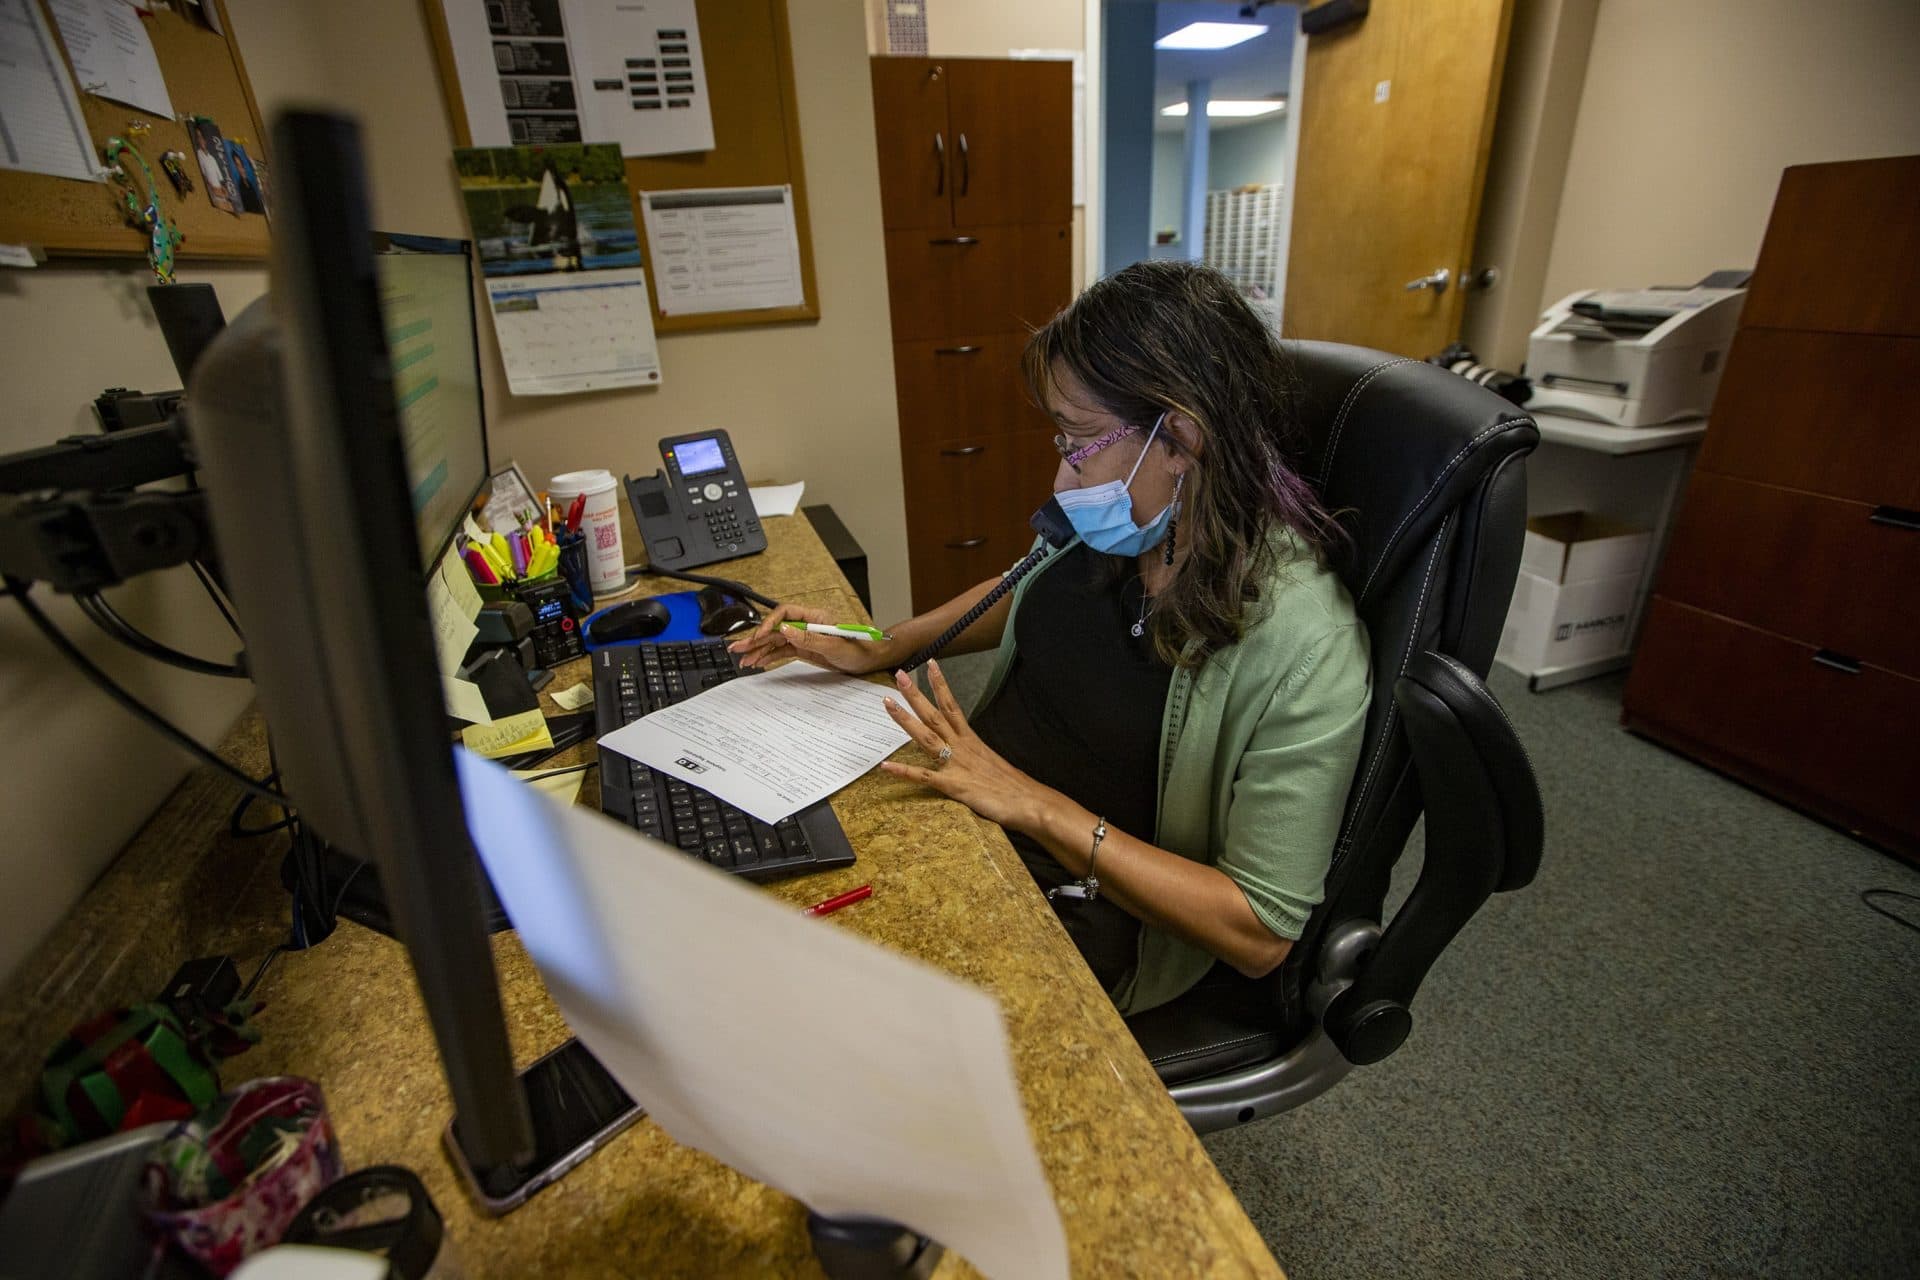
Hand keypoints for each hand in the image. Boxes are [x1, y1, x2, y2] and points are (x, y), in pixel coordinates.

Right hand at [728, 602, 894, 674]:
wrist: (871, 660)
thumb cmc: (860, 649)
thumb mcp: (835, 645)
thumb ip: (809, 639)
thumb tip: (785, 630)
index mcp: (814, 617)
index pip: (785, 613)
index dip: (770, 624)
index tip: (762, 637)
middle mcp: (807, 625)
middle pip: (776, 628)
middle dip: (756, 638)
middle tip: (737, 647)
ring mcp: (805, 638)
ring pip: (776, 641)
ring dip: (759, 650)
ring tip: (743, 659)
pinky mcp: (805, 649)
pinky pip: (783, 651)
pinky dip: (770, 656)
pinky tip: (758, 662)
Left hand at [878, 660, 1056, 832]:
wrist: (1028, 801)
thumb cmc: (1013, 785)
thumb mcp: (991, 762)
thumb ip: (976, 755)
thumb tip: (969, 754)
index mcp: (971, 740)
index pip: (952, 706)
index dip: (940, 685)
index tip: (930, 664)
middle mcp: (961, 747)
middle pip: (934, 715)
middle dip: (915, 695)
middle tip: (898, 675)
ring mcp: (956, 764)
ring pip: (925, 737)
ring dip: (905, 720)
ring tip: (888, 704)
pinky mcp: (953, 785)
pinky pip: (924, 777)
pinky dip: (904, 772)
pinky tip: (885, 767)